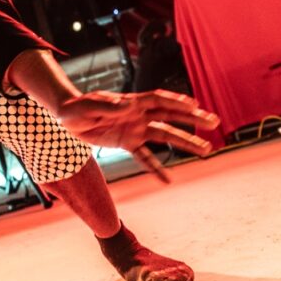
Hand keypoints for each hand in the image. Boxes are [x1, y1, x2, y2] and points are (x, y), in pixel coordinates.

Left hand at [56, 89, 219, 182]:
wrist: (67, 118)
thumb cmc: (76, 108)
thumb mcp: (88, 107)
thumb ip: (107, 106)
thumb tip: (127, 106)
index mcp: (130, 102)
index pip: (157, 100)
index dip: (175, 102)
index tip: (195, 105)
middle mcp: (137, 115)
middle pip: (169, 117)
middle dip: (191, 119)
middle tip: (213, 122)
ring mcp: (134, 129)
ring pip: (164, 136)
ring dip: (184, 142)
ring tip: (206, 149)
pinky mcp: (127, 143)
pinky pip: (144, 157)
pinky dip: (155, 168)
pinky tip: (168, 180)